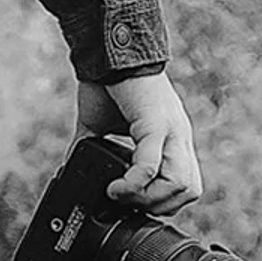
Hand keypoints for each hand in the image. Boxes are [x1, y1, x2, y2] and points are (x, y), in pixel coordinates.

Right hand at [75, 73, 201, 215]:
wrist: (104, 54)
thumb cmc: (105, 86)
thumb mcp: (102, 128)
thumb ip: (97, 151)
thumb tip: (72, 172)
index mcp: (172, 138)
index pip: (186, 185)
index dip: (161, 202)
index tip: (131, 202)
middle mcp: (178, 136)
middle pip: (189, 190)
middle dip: (156, 206)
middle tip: (127, 203)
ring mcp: (171, 130)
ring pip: (180, 184)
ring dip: (146, 199)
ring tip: (120, 194)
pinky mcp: (155, 122)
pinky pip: (152, 164)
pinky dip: (134, 183)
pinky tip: (115, 186)